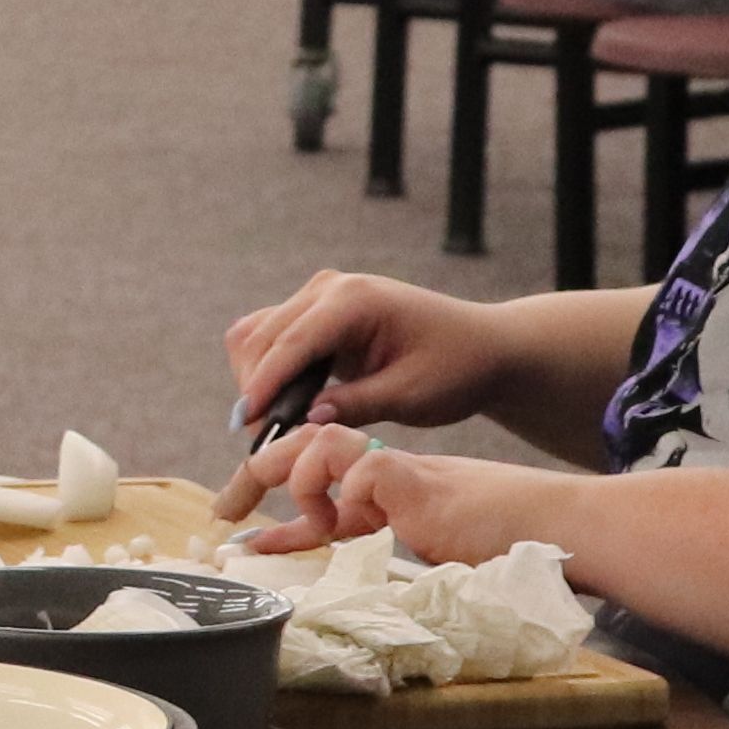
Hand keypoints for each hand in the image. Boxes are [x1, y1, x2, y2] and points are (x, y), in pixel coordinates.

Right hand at [217, 270, 524, 479]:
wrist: (482, 347)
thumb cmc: (456, 368)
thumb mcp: (411, 395)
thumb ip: (356, 404)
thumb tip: (304, 420)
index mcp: (354, 300)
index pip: (292, 342)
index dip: (264, 384)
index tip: (246, 424)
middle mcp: (329, 288)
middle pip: (262, 335)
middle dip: (254, 387)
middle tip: (262, 440)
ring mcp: (319, 297)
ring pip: (257, 335)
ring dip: (255, 379)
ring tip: (272, 425)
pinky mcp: (316, 314)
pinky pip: (272, 340)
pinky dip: (267, 372)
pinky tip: (282, 406)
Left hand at [220, 431, 581, 568]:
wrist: (571, 529)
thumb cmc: (523, 550)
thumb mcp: (444, 561)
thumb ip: (404, 567)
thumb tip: (368, 606)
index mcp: (399, 493)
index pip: (326, 483)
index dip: (284, 509)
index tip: (251, 540)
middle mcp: (395, 474)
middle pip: (311, 446)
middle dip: (259, 473)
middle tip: (225, 511)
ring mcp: (407, 472)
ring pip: (324, 443)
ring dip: (298, 477)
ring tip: (305, 518)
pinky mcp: (419, 481)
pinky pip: (360, 467)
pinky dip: (340, 490)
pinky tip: (348, 520)